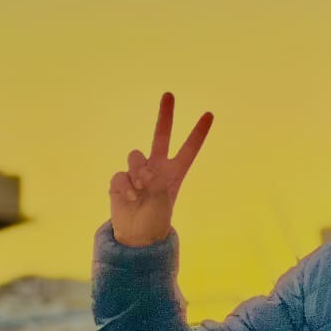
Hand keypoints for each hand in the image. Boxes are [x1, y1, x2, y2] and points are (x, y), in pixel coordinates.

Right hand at [109, 92, 213, 246]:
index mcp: (174, 173)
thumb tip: (138, 170)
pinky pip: (121, 174)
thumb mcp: (163, 201)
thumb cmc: (156, 220)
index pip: (188, 149)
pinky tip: (130, 198)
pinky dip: (125, 186)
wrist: (137, 236)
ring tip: (142, 188)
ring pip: (136, 156)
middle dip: (165, 115)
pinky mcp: (121, 180)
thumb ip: (154, 180)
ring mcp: (137, 172)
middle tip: (169, 94)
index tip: (209, 115)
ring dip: (138, 171)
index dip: (198, 133)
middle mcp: (157, 168)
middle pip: (161, 136)